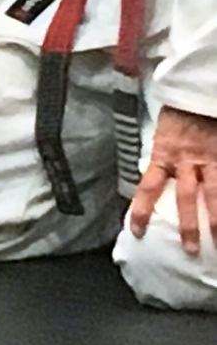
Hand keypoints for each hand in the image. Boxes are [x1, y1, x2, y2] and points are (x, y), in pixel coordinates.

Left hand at [128, 105, 216, 254]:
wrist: (197, 92)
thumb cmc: (179, 114)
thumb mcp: (162, 134)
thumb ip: (162, 158)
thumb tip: (153, 181)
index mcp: (164, 154)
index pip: (148, 187)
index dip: (140, 209)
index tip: (135, 231)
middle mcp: (187, 161)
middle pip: (186, 198)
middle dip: (188, 226)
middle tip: (190, 251)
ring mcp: (210, 160)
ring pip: (215, 195)